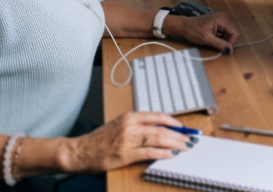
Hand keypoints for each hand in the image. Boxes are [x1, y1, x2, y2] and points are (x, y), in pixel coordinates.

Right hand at [64, 112, 193, 172]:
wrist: (80, 151)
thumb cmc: (100, 139)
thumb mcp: (119, 125)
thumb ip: (138, 125)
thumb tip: (161, 130)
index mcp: (129, 116)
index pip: (158, 116)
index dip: (175, 122)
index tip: (186, 128)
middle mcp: (130, 125)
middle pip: (161, 128)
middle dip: (180, 134)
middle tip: (192, 139)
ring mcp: (128, 140)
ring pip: (158, 139)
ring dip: (175, 144)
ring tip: (186, 147)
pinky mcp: (125, 155)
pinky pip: (149, 153)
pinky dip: (163, 154)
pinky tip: (172, 155)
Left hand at [164, 12, 240, 53]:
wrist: (184, 26)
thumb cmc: (192, 30)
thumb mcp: (207, 39)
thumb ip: (220, 44)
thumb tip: (229, 50)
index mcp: (222, 19)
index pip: (235, 33)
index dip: (231, 43)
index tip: (224, 49)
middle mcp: (224, 17)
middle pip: (232, 33)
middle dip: (226, 41)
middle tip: (216, 44)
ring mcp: (221, 20)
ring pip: (229, 34)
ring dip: (223, 40)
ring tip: (213, 40)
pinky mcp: (219, 23)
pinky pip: (224, 32)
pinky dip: (220, 37)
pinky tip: (213, 38)